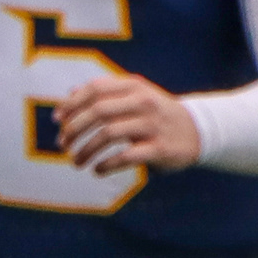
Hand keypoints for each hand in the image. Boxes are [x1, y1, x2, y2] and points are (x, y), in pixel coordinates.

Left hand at [52, 72, 200, 173]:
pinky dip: (106, 165)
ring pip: (108, 135)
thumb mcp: (136, 95)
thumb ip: (106, 93)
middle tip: (63, 145)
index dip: (71, 104)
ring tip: (76, 162)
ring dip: (86, 150)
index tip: (57, 121)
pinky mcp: (160, 148)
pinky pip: (125, 157)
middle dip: (74, 129)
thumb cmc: (158, 113)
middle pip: (98, 112)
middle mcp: (143, 102)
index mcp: (134, 86)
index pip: (94, 90)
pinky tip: (98, 170)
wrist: (199, 131)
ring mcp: (152, 125)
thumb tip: (69, 95)